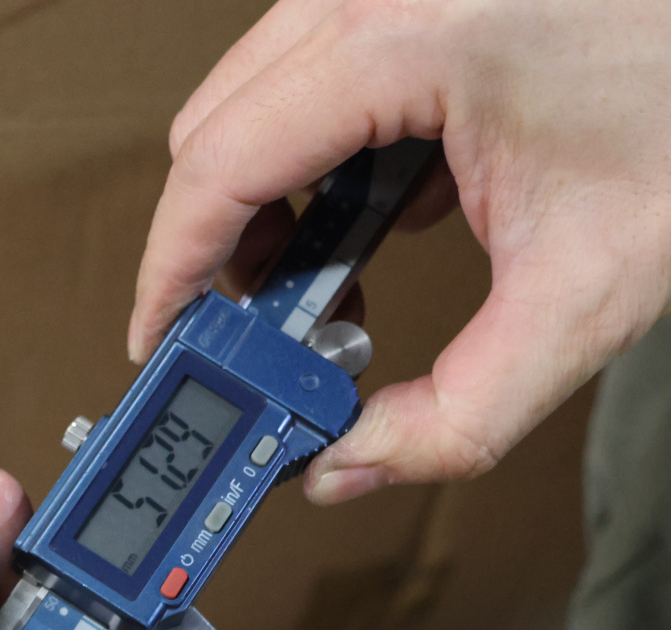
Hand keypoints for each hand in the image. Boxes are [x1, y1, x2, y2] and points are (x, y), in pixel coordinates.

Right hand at [129, 0, 670, 504]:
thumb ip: (463, 413)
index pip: (216, 167)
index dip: (171, 269)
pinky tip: (388, 208)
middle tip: (265, 331)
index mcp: (404, 43)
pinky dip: (315, 157)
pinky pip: (303, 77)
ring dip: (266, 203)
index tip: (161, 339)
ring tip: (334, 279)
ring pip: (247, 102)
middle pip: (209, 133)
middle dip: (218, 246)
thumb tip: (348, 466)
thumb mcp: (589, 289)